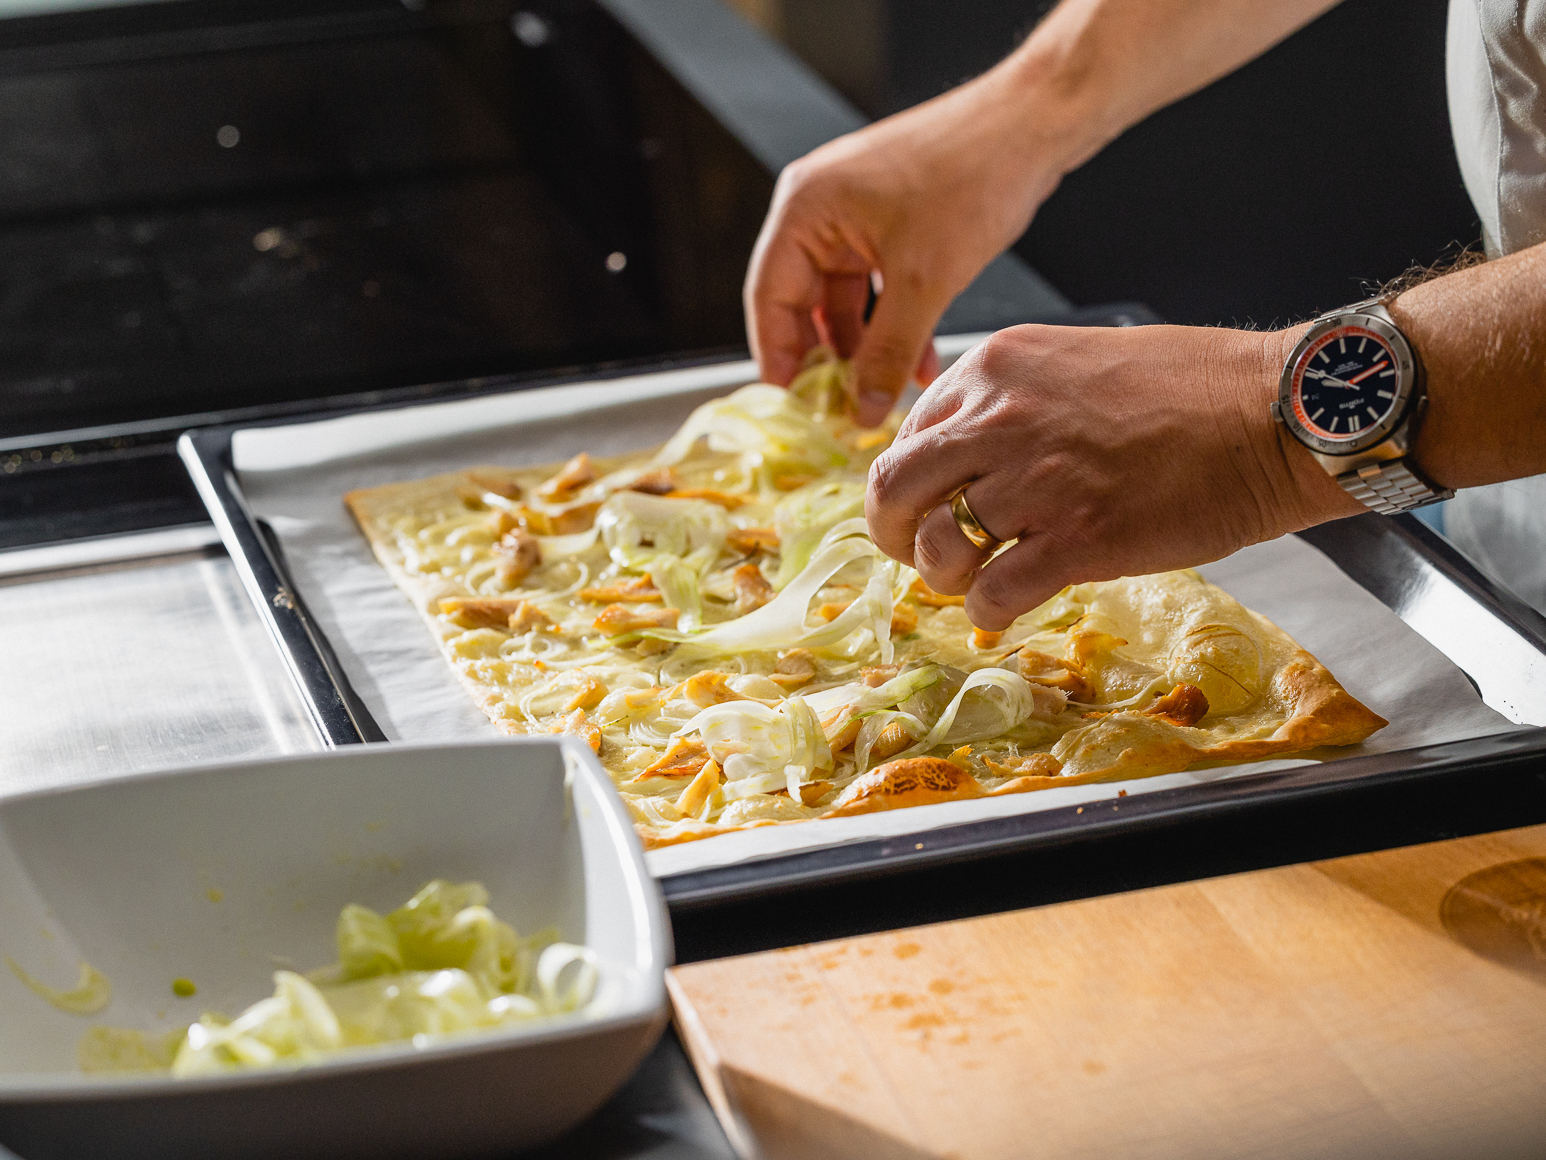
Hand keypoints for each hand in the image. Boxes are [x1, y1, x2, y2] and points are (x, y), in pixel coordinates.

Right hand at [743, 61, 1075, 426]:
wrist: (1031, 125)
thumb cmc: (973, 177)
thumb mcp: (925, 281)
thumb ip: (887, 350)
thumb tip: (863, 409)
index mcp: (805, 208)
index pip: (768, 298)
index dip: (778, 358)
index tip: (792, 408)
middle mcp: (818, 207)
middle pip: (801, 301)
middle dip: (826, 361)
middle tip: (838, 411)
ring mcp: (852, 213)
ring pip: (843, 300)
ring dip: (865, 349)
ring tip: (882, 396)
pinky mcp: (886, 219)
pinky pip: (875, 285)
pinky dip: (891, 325)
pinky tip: (916, 365)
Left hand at [865, 323, 1364, 629]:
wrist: (1278, 413)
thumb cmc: (1197, 390)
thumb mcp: (1080, 364)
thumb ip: (1016, 403)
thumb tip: (970, 459)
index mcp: (998, 366)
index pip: (912, 431)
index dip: (913, 480)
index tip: (929, 504)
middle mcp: (1000, 416)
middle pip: (895, 487)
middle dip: (894, 530)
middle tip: (918, 553)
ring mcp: (1033, 480)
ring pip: (936, 545)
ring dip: (947, 574)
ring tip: (977, 578)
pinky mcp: (1073, 539)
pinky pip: (991, 593)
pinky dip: (989, 611)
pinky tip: (1009, 607)